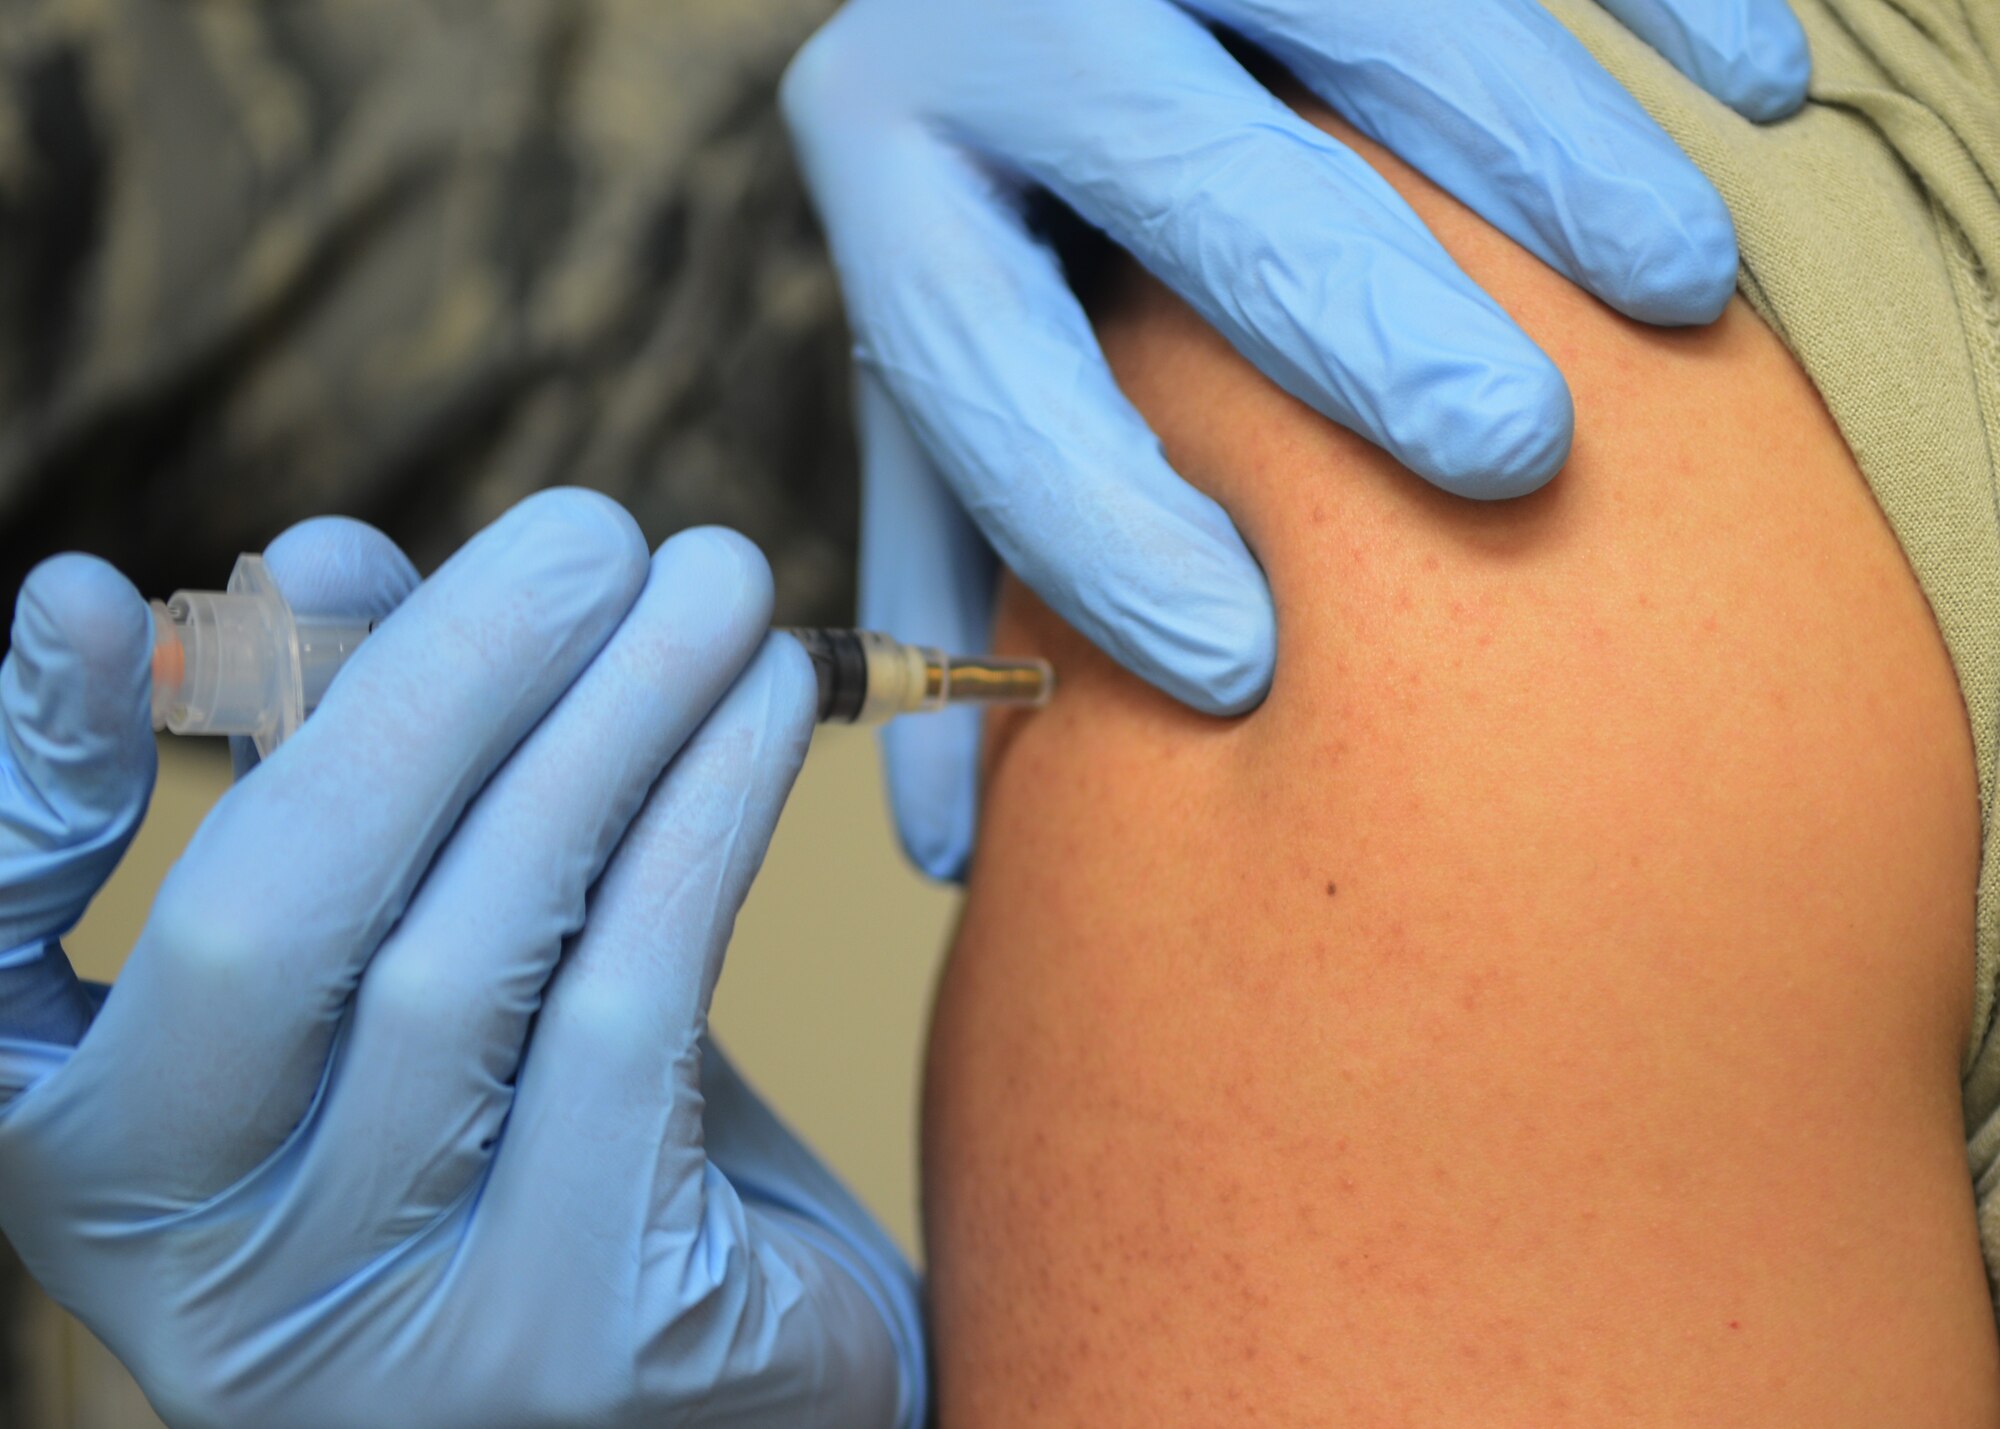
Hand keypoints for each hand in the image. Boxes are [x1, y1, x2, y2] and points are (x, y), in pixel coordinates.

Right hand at [0, 493, 924, 1428]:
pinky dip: (700, 825)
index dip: (21, 778)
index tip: (88, 597)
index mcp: (103, 1170)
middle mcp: (198, 1272)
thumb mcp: (430, 958)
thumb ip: (356, 777)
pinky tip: (765, 705)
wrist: (736, 1388)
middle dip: (440, 681)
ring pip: (470, 948)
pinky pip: (626, 1019)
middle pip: (271, 916)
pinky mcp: (569, 1344)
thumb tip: (322, 560)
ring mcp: (378, 1332)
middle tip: (590, 530)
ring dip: (613, 721)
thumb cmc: (556, 1151)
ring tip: (712, 579)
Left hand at [782, 0, 1808, 877]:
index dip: (1096, 524)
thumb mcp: (946, 369)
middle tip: (1509, 455)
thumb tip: (953, 843)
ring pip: (1365, 18)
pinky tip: (1760, 87)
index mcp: (895, 159)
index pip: (982, 363)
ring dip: (1538, 148)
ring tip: (1680, 290)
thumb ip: (957, 561)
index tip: (1240, 665)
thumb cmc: (1003, 222)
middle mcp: (1010, 12)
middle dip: (1353, 316)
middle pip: (1187, 180)